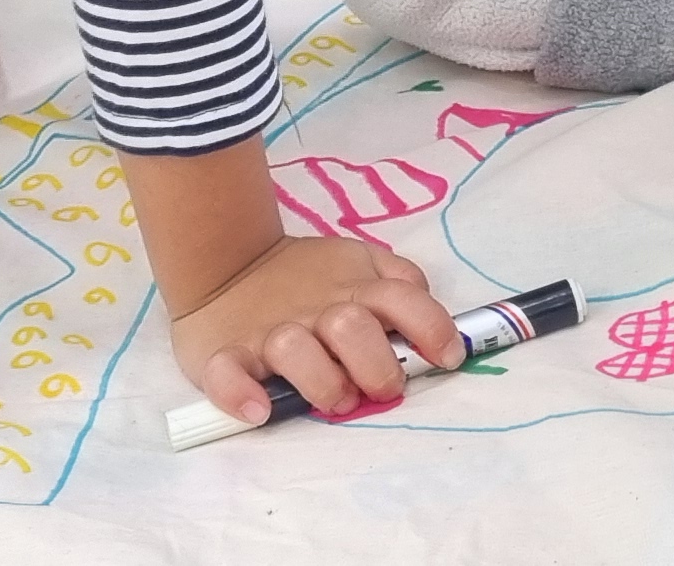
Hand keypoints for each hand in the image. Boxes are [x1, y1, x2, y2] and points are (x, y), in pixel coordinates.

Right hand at [169, 234, 464, 423]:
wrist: (228, 264)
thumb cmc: (306, 277)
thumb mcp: (358, 264)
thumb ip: (396, 281)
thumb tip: (427, 309)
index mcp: (354, 288)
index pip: (402, 299)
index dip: (432, 329)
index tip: (447, 358)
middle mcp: (316, 310)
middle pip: (352, 328)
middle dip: (376, 365)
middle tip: (382, 389)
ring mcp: (270, 332)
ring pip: (295, 350)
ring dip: (321, 381)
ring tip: (333, 401)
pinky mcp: (227, 354)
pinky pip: (226, 375)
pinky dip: (240, 394)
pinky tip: (259, 409)